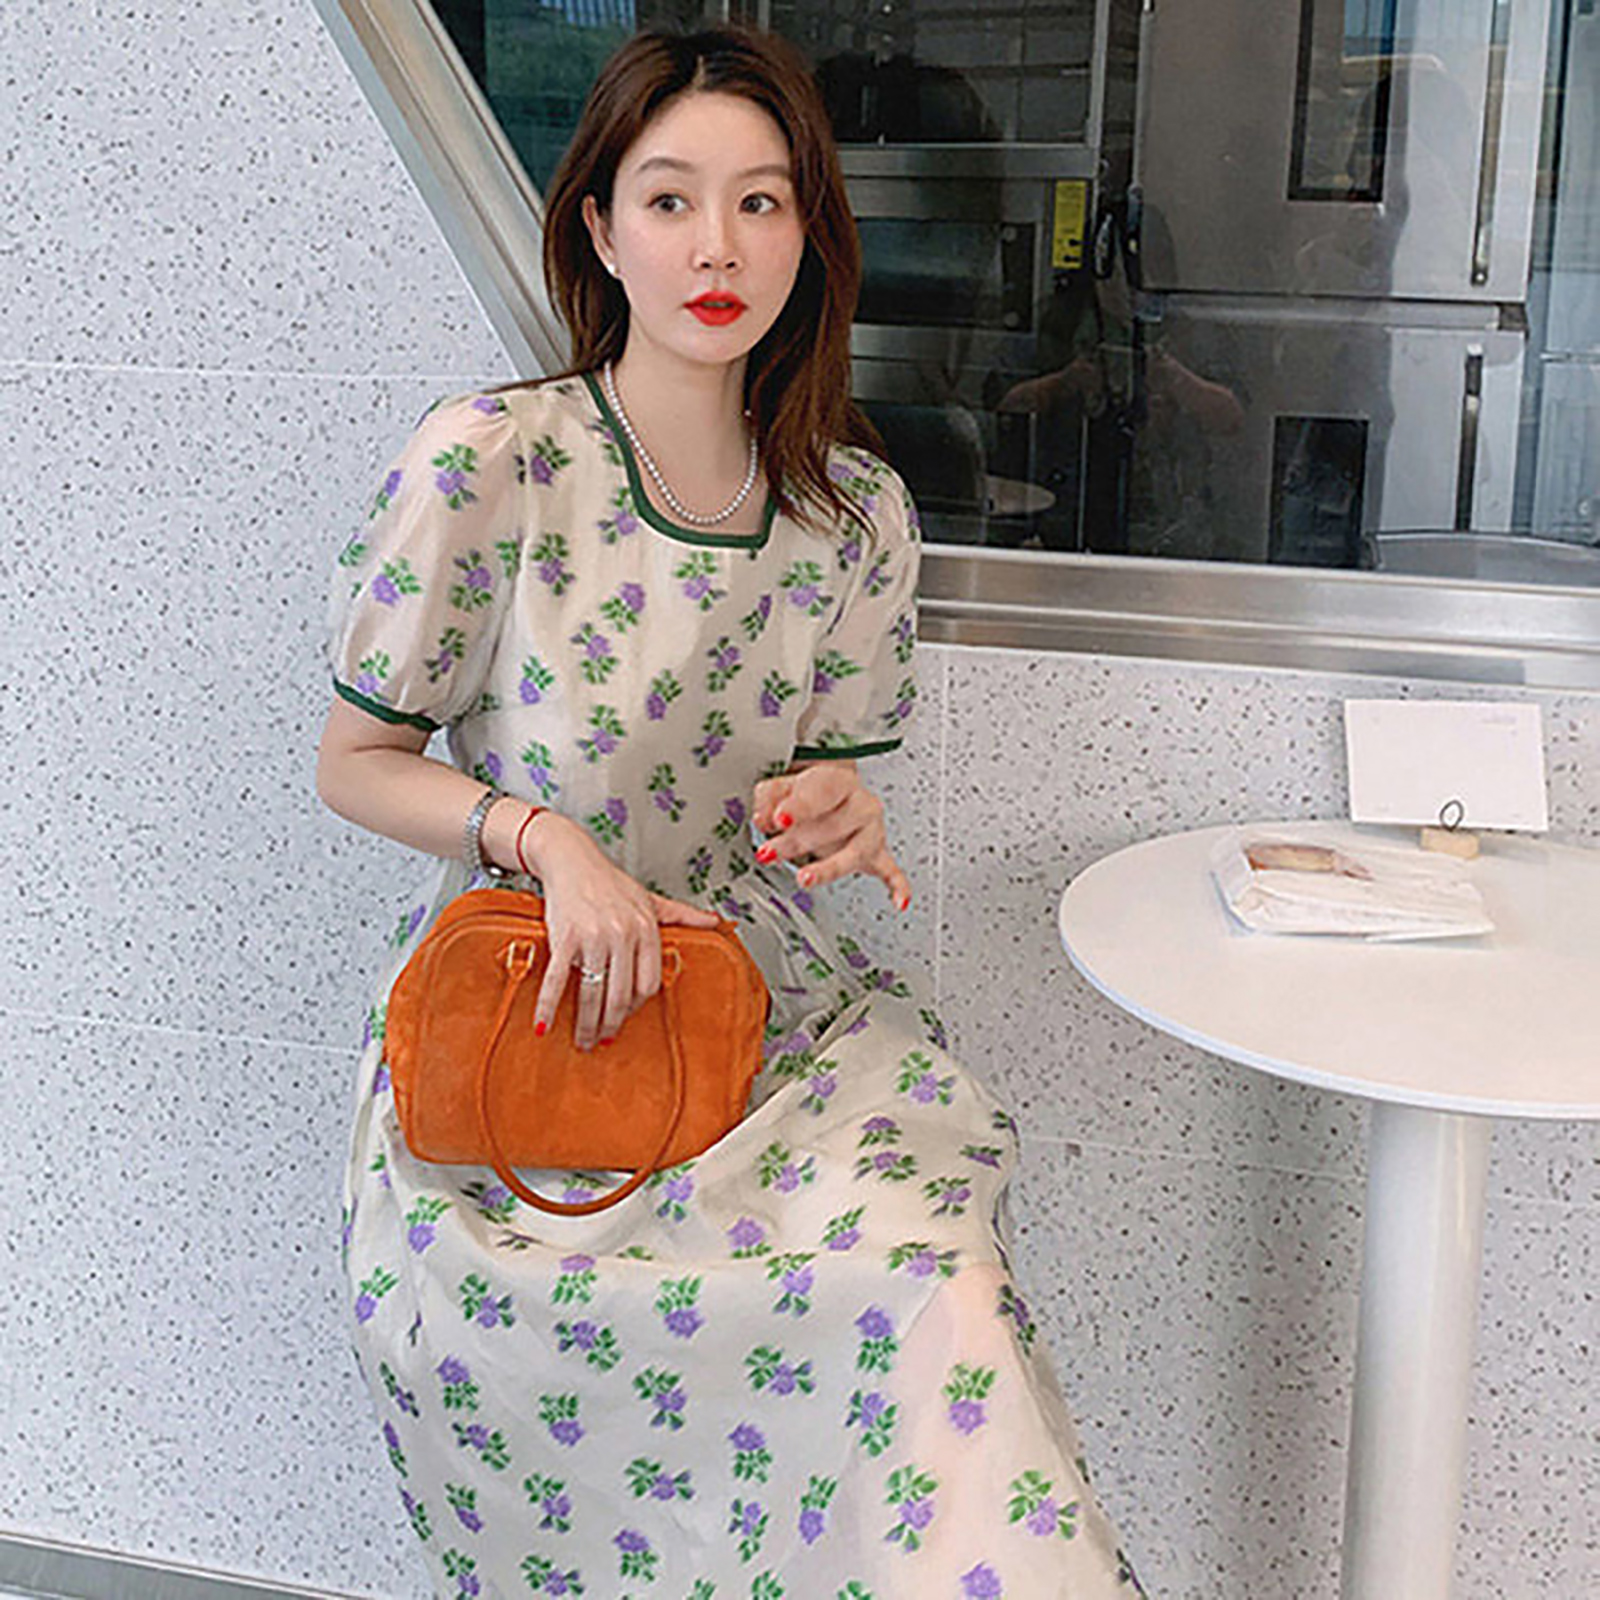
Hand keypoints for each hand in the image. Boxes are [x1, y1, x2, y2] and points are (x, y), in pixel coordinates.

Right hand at [530, 816, 722, 1050]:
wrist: (570, 858)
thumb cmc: (609, 882)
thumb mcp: (649, 898)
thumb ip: (681, 915)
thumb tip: (715, 922)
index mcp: (646, 929)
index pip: (649, 982)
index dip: (636, 1007)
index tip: (625, 1020)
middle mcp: (623, 934)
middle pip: (621, 994)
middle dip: (611, 1024)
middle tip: (601, 1041)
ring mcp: (593, 936)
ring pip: (593, 992)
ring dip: (586, 1023)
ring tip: (582, 1041)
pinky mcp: (565, 936)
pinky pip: (556, 980)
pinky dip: (547, 1006)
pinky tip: (542, 1025)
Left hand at [751, 765, 911, 912]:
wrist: (835, 796)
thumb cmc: (812, 794)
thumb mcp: (782, 787)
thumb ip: (769, 799)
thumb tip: (763, 818)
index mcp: (837, 782)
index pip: (820, 791)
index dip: (798, 806)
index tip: (779, 819)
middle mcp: (860, 804)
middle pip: (832, 825)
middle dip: (796, 842)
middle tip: (768, 853)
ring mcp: (871, 831)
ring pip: (854, 851)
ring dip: (827, 868)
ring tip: (805, 878)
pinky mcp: (877, 854)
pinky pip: (891, 870)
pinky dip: (897, 885)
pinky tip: (899, 900)